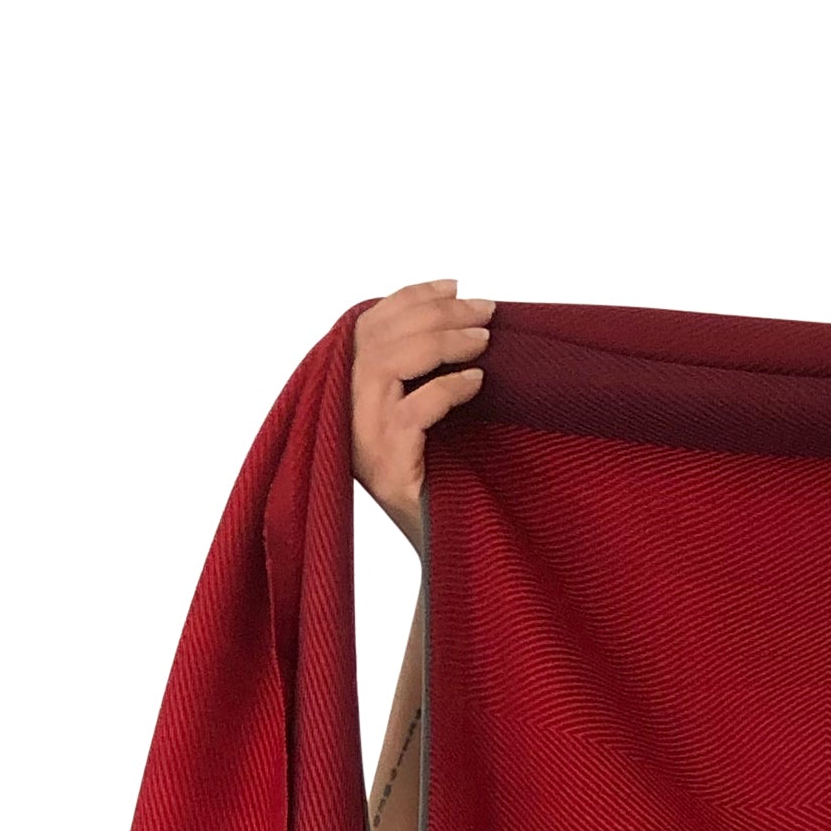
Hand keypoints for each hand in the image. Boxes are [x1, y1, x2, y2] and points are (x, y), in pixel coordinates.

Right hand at [351, 279, 496, 544]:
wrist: (439, 545)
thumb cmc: (437, 477)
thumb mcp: (421, 414)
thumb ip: (418, 370)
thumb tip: (459, 315)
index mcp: (347, 389)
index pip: (372, 323)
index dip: (413, 296)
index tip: (455, 285)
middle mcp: (344, 409)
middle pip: (381, 336)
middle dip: (438, 313)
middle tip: (486, 310)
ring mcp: (360, 438)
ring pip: (390, 363)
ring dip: (443, 342)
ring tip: (485, 340)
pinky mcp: (384, 464)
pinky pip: (412, 410)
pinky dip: (447, 389)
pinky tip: (477, 382)